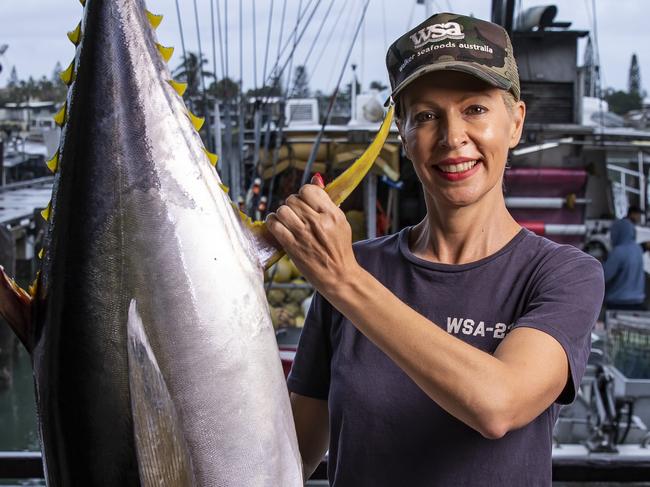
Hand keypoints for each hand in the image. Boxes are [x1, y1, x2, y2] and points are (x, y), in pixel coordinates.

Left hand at [265, 175, 359, 291]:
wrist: (339, 275)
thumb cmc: (339, 248)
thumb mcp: (340, 221)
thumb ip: (326, 201)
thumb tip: (316, 178)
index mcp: (332, 214)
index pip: (309, 190)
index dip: (304, 194)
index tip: (306, 203)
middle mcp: (318, 222)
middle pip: (293, 199)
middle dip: (292, 205)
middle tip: (297, 214)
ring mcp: (304, 234)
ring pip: (282, 210)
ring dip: (282, 214)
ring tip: (287, 220)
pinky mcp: (292, 246)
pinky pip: (274, 225)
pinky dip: (272, 222)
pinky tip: (278, 225)